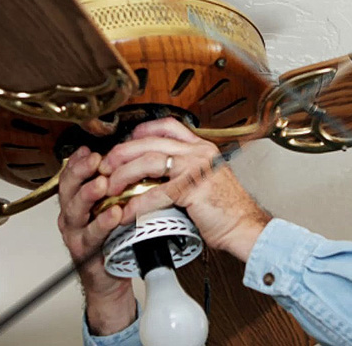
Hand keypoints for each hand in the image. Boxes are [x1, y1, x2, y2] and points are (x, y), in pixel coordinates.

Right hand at [57, 146, 135, 334]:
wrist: (109, 277)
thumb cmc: (112, 239)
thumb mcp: (110, 207)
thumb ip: (113, 187)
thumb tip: (127, 159)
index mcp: (76, 202)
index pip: (71, 176)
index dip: (77, 161)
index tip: (88, 149)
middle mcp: (72, 216)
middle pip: (68, 189)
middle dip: (80, 172)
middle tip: (95, 160)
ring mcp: (76, 234)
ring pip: (75, 211)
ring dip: (88, 195)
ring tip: (101, 184)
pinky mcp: (86, 252)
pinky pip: (92, 236)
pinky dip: (102, 224)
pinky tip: (114, 214)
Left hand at [98, 117, 271, 261]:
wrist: (245, 226)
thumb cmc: (228, 209)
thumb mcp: (207, 180)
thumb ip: (185, 171)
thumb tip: (157, 175)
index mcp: (202, 148)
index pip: (168, 126)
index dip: (142, 130)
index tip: (126, 140)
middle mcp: (199, 153)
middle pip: (151, 141)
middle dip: (122, 152)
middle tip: (106, 165)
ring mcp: (196, 169)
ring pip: (149, 161)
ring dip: (123, 174)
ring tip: (110, 187)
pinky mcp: (192, 189)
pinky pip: (156, 193)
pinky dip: (136, 204)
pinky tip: (125, 213)